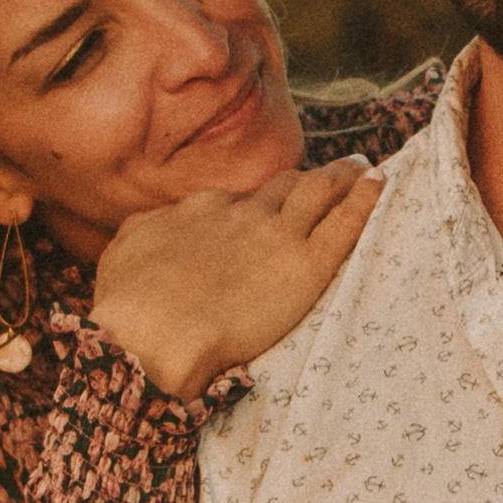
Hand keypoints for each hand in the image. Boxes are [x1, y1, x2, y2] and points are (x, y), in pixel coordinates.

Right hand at [88, 162, 369, 404]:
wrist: (153, 333)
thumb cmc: (127, 304)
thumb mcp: (122, 252)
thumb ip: (145, 231)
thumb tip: (153, 226)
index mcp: (201, 210)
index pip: (240, 199)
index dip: (260, 201)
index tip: (271, 205)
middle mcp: (242, 213)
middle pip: (285, 187)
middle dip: (309, 180)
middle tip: (333, 176)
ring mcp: (276, 235)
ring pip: (319, 192)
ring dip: (344, 177)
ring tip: (363, 170)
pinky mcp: (306, 265)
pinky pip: (345, 223)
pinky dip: (365, 200)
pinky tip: (380, 186)